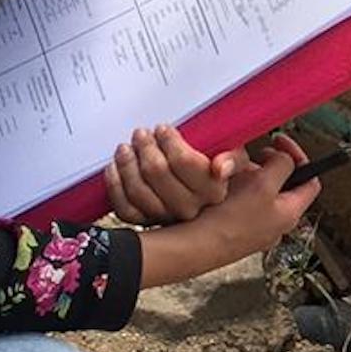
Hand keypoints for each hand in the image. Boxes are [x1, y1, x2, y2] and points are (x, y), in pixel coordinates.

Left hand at [104, 123, 233, 226]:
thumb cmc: (215, 167)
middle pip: (157, 172)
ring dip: (127, 163)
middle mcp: (190, 208)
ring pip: (138, 190)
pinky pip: (124, 207)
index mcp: (212, 190)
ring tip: (126, 147)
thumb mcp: (235, 157)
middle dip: (145, 147)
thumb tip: (221, 167)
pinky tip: (115, 167)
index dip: (168, 141)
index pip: (184, 162)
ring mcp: (166, 217)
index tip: (163, 128)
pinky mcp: (145, 223)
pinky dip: (115, 185)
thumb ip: (233, 158)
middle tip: (141, 133)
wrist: (205, 192)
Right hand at [158, 134, 323, 268]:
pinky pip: (240, 203)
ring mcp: (256, 229)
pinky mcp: (236, 231)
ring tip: (233, 174)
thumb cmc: (230, 221)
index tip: (281, 143)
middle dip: (267, 167)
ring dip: (248, 178)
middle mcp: (276, 224)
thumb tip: (286, 159)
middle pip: (281, 185)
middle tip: (252, 158)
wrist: (196, 247)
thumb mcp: (264, 183)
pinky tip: (221, 189)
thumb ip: (282, 166)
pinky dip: (234, 190)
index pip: (310, 180)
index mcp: (290, 213)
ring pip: (258, 193)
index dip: (299, 157)